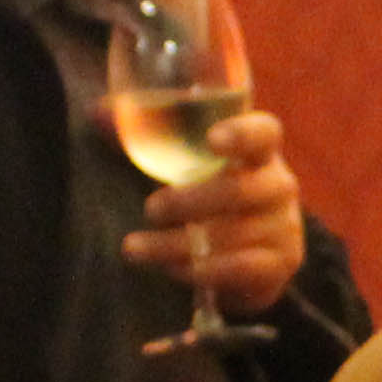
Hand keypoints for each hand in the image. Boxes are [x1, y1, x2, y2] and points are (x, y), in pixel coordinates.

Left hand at [125, 110, 305, 316]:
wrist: (250, 258)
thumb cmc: (210, 195)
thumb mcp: (185, 166)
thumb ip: (148, 135)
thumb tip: (97, 111)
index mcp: (258, 152)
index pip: (263, 132)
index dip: (241, 134)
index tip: (212, 140)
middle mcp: (279, 185)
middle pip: (240, 189)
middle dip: (189, 201)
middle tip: (151, 209)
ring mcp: (284, 226)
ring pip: (233, 235)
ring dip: (177, 244)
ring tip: (136, 249)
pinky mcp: (280, 264)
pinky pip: (241, 268)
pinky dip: (201, 269)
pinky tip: (171, 269)